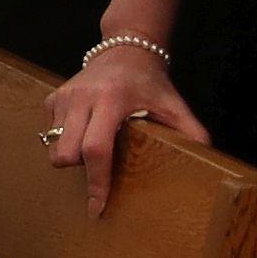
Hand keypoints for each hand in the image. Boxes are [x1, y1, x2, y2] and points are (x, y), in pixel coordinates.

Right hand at [44, 37, 206, 218]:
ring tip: (94, 148)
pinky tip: (83, 132)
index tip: (97, 207)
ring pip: (53, 145)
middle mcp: (83, 97)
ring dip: (71, 156)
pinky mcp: (54, 98)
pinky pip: (49, 132)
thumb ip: (190, 132)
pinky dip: (63, 140)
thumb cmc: (150, 82)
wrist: (126, 50)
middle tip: (101, 169)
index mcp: (111, 100)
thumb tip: (206, 161)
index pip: (97, 149)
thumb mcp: (174, 105)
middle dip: (81, 170)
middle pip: (67, 152)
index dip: (96, 182)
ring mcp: (65, 96)